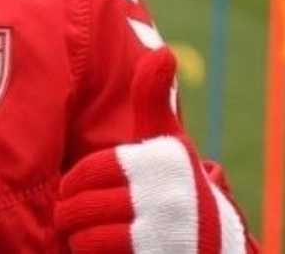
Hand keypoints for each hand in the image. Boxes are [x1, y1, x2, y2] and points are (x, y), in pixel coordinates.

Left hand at [55, 48, 246, 252]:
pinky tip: (101, 253)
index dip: (75, 181)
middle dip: (70, 213)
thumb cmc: (175, 185)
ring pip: (89, 238)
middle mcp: (168, 197)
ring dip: (79, 239)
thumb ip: (154, 98)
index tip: (73, 188)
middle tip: (70, 216)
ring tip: (84, 236)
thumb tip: (163, 51)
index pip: (93, 170)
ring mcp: (164, 236)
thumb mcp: (168, 142)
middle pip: (84, 205)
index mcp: (164, 161)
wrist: (214, 247)